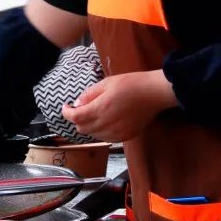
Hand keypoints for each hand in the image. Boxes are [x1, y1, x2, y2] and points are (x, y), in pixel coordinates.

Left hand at [60, 69, 177, 142]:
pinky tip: (106, 121)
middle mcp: (107, 124)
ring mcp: (117, 133)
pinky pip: (106, 138)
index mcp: (101, 109)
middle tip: (81, 108)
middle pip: (82, 128)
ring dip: (89, 126)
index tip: (66, 107)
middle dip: (77, 119)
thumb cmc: (131, 84)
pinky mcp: (125, 136)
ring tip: (95, 113)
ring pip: (93, 135)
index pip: (76, 117)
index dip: (66, 113)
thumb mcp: (106, 83)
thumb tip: (77, 103)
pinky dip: (101, 132)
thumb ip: (89, 94)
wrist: (153, 94)